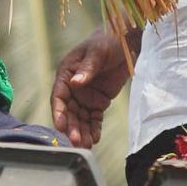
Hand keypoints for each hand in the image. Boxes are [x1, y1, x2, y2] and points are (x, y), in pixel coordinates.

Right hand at [50, 28, 137, 146]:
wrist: (128, 42)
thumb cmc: (109, 40)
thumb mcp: (98, 52)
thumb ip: (87, 68)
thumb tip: (75, 82)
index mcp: (67, 73)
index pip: (58, 96)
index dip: (59, 112)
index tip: (61, 126)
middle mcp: (73, 87)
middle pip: (69, 111)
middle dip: (72, 126)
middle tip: (76, 141)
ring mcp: (86, 96)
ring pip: (80, 118)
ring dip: (82, 131)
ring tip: (87, 145)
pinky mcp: (98, 102)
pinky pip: (94, 118)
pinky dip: (94, 128)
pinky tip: (95, 138)